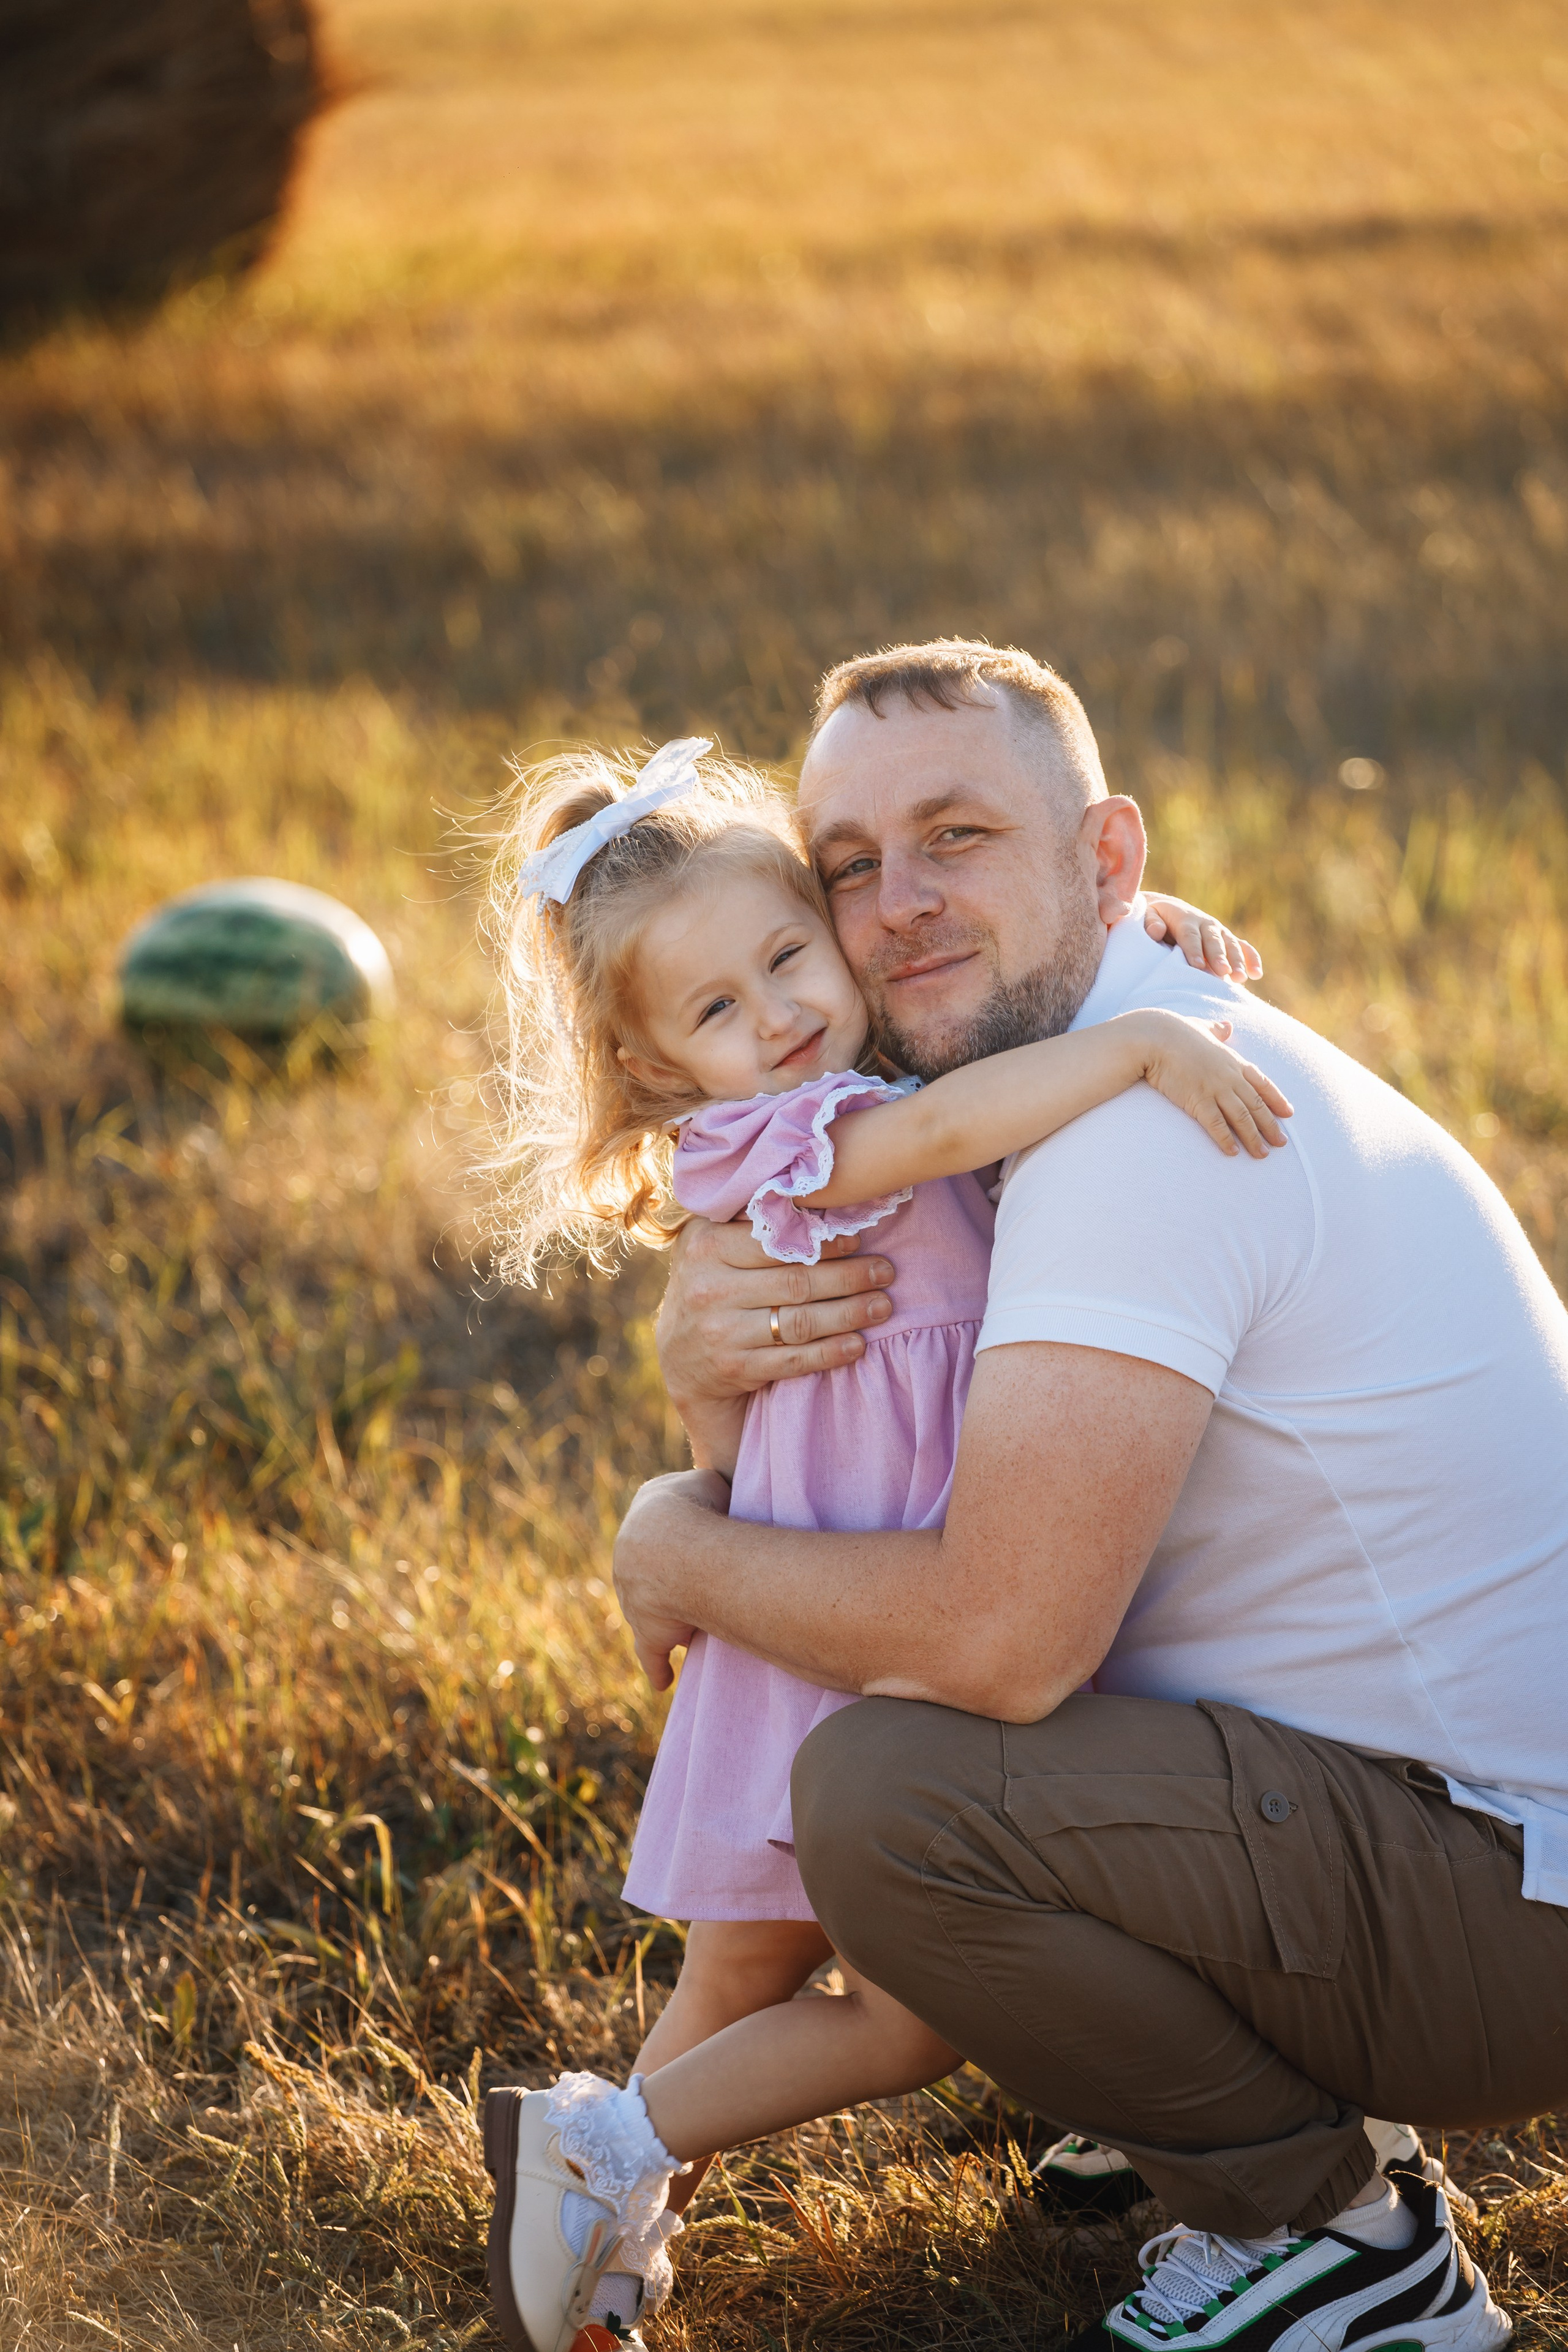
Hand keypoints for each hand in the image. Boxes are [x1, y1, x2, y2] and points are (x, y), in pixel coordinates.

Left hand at [613, 1469, 731, 1686]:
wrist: (679, 1550)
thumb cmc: (701, 1510)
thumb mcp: (709, 1482)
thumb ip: (709, 1490)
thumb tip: (718, 1497)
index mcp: (645, 1510)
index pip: (662, 1519)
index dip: (684, 1527)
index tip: (702, 1533)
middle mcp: (628, 1553)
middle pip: (652, 1565)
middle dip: (671, 1573)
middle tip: (702, 1579)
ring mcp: (633, 1596)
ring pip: (651, 1607)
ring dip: (669, 1614)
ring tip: (696, 1622)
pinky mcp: (648, 1631)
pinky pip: (651, 1653)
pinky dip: (658, 1666)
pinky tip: (663, 1679)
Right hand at [656, 1217, 894, 1472]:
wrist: (680, 1355)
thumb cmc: (711, 1283)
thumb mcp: (711, 1245)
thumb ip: (747, 1222)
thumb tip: (814, 1195)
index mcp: (705, 1246)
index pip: (774, 1242)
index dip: (822, 1242)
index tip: (859, 1240)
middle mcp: (709, 1288)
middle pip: (795, 1282)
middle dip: (849, 1278)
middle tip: (886, 1272)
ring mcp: (721, 1332)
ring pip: (799, 1323)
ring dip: (849, 1315)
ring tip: (882, 1306)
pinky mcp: (735, 1368)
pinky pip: (793, 1361)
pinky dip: (830, 1353)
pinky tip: (858, 1345)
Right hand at [1136, 1012, 1293, 1158]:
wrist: (1154, 1038)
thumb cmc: (1174, 1031)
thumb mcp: (1201, 1028)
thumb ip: (1216, 1030)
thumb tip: (1226, 1025)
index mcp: (1232, 1060)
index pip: (1262, 1083)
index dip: (1277, 1099)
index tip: (1289, 1113)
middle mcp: (1228, 1076)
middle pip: (1255, 1104)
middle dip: (1270, 1125)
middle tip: (1282, 1144)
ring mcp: (1214, 1088)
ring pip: (1241, 1117)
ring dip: (1253, 1137)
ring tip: (1262, 1154)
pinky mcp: (1197, 1099)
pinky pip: (1215, 1124)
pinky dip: (1226, 1139)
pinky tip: (1233, 1152)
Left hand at [1143, 893, 1261, 981]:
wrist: (1170, 910)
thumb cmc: (1156, 919)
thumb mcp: (1148, 916)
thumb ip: (1151, 923)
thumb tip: (1155, 931)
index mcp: (1185, 919)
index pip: (1190, 935)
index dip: (1194, 950)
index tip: (1197, 966)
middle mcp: (1205, 923)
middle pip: (1213, 941)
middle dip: (1218, 957)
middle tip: (1222, 972)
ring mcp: (1219, 931)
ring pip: (1230, 945)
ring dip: (1237, 961)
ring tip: (1239, 978)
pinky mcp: (1228, 940)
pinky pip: (1243, 948)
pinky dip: (1252, 959)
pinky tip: (1256, 974)